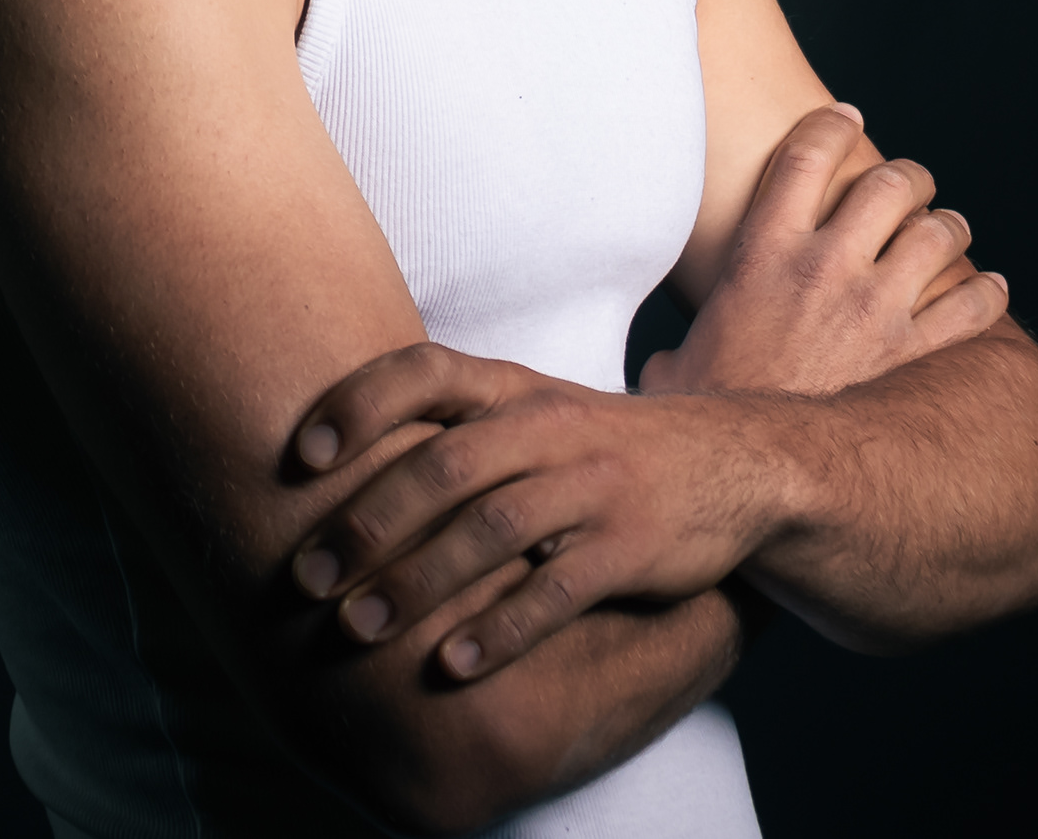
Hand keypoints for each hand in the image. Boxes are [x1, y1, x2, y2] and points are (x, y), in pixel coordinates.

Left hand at [282, 348, 768, 684]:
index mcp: (512, 388)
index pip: (424, 372)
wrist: (736, 464)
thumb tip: (326, 455)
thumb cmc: (598, 444)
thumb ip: (449, 423)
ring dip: (418, 584)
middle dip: (367, 524)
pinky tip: (453, 666)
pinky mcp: (633, 545)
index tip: (301, 458)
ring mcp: (594, 485)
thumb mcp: (532, 408)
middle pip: (444, 466)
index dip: (358, 406)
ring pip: (492, 531)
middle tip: (306, 577)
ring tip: (358, 629)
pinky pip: (557, 591)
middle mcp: (548, 427)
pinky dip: (501, 630)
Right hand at [642, 103, 1008, 397]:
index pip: (806, 156)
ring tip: (950, 229)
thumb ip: (681, 344)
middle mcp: (822, 267)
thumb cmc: (706, 410)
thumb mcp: (676, 358)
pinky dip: (988, 295)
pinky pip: (971, 308)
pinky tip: (990, 291)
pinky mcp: (909, 353)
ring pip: (938, 235)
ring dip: (950, 226)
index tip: (847, 118)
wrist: (745, 464)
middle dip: (909, 176)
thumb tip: (665, 371)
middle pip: (888, 183)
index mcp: (761, 252)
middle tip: (912, 184)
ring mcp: (872, 308)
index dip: (832, 125)